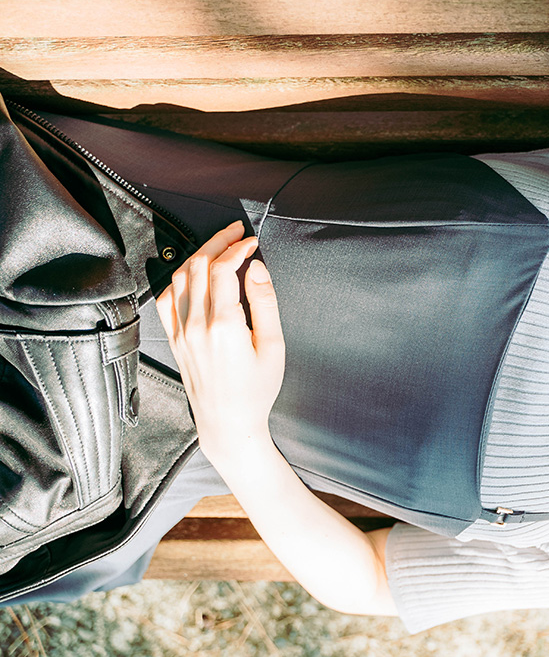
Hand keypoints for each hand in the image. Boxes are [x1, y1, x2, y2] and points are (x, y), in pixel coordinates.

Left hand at [155, 220, 285, 463]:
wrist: (227, 422)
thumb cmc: (256, 390)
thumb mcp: (273, 347)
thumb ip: (265, 303)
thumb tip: (256, 268)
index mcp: (224, 326)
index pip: (224, 269)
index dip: (238, 248)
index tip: (252, 242)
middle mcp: (196, 325)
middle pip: (199, 266)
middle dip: (218, 242)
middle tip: (236, 233)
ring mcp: (179, 332)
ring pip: (180, 277)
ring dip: (199, 256)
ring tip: (218, 247)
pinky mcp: (173, 338)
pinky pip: (167, 298)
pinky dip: (179, 278)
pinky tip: (195, 274)